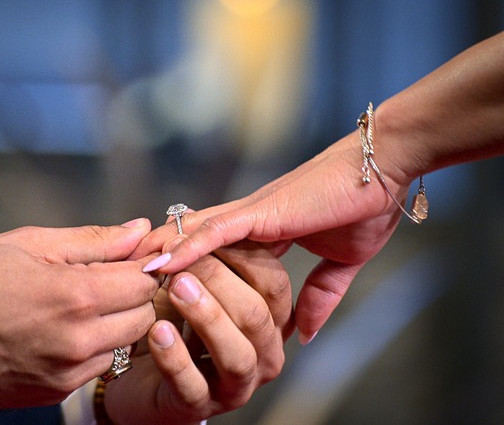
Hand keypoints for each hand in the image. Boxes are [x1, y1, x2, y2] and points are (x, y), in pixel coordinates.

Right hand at [0, 221, 161, 412]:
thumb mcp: (26, 244)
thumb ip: (92, 240)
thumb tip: (139, 228)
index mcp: (76, 296)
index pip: (145, 280)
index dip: (146, 264)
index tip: (137, 256)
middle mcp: (81, 339)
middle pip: (144, 315)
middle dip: (136, 293)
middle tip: (112, 277)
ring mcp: (70, 370)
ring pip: (126, 343)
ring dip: (119, 321)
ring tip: (85, 303)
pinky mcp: (57, 391)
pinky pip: (99, 365)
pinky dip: (97, 346)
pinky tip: (68, 328)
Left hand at [105, 236, 293, 423]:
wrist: (137, 381)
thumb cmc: (170, 325)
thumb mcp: (187, 288)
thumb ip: (201, 259)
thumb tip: (190, 217)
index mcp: (270, 321)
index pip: (273, 282)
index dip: (241, 253)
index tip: (203, 229)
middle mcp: (262, 354)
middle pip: (256, 313)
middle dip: (220, 279)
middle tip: (184, 257)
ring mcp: (235, 385)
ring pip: (236, 352)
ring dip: (207, 315)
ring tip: (176, 287)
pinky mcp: (199, 408)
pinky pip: (192, 383)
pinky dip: (175, 356)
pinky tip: (156, 331)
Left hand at [134, 130, 413, 343]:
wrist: (385, 168)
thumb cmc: (366, 205)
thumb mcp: (340, 264)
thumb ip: (320, 296)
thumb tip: (305, 334)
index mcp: (268, 231)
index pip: (216, 250)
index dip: (187, 265)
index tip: (159, 287)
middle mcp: (251, 220)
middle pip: (191, 237)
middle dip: (157, 257)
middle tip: (118, 278)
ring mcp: (253, 214)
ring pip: (192, 233)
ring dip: (158, 254)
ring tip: (120, 274)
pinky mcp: (264, 212)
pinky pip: (215, 232)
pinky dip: (186, 247)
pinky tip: (158, 263)